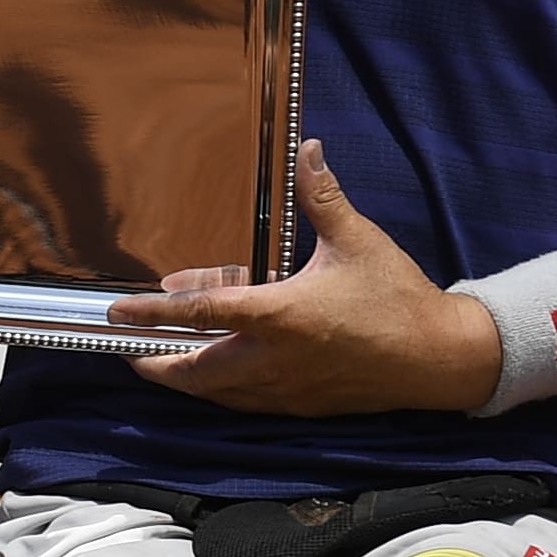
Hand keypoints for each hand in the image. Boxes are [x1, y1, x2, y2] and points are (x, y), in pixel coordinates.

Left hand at [109, 139, 498, 415]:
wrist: (438, 358)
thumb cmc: (397, 298)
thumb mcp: (357, 240)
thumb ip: (323, 197)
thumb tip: (309, 149)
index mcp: (280, 316)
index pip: (201, 312)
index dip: (153, 312)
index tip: (117, 314)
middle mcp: (274, 360)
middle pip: (197, 372)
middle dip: (158, 365)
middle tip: (132, 353)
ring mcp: (286, 390)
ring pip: (220, 394)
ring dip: (189, 380)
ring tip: (166, 364)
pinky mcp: (302, 406)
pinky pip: (249, 404)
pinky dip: (225, 392)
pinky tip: (220, 378)